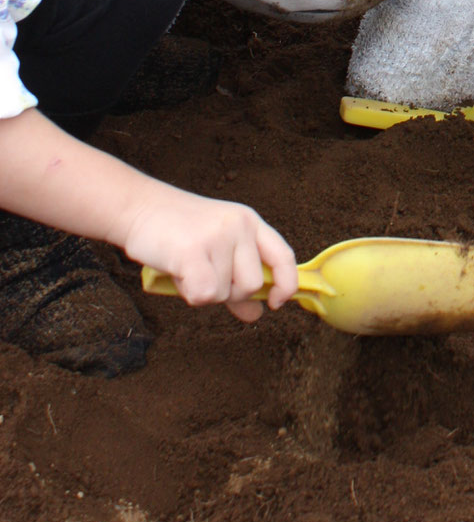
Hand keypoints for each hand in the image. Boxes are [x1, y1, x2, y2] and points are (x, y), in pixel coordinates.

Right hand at [120, 185, 297, 322]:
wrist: (140, 207)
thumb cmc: (177, 231)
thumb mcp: (216, 248)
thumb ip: (237, 279)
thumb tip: (257, 313)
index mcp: (250, 222)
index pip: (284, 257)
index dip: (286, 284)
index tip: (275, 303)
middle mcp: (240, 226)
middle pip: (251, 285)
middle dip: (227, 293)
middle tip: (201, 274)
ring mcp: (218, 236)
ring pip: (223, 294)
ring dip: (202, 292)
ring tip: (185, 266)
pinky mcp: (194, 250)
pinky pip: (204, 294)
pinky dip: (190, 294)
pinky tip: (178, 273)